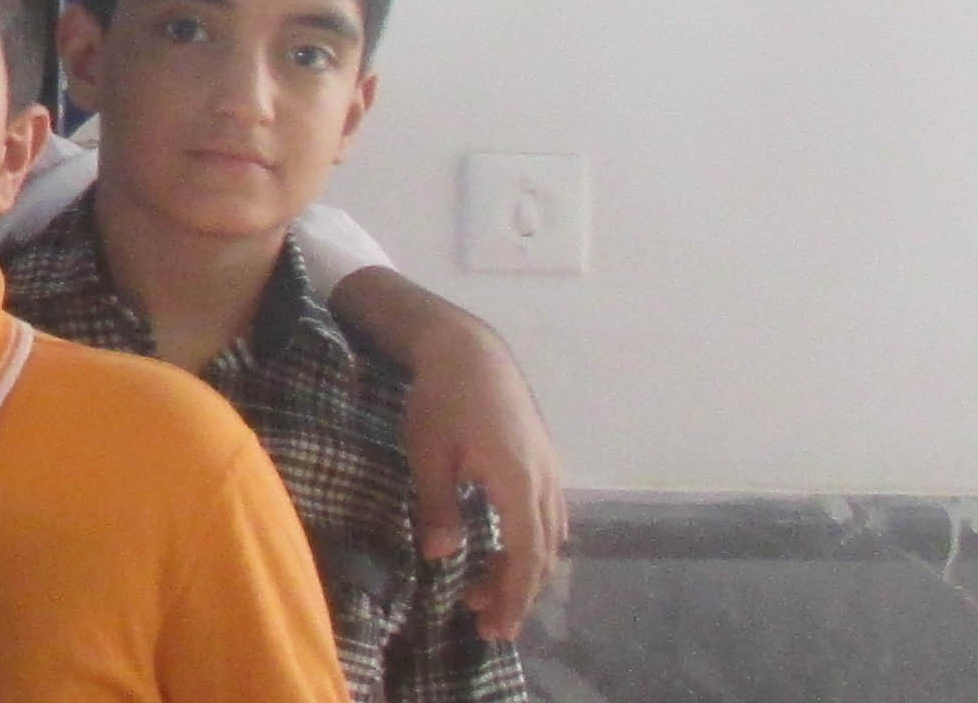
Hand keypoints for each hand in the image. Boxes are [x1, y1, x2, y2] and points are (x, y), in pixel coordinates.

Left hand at [400, 310, 567, 641]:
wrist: (469, 350)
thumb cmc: (442, 399)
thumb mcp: (428, 453)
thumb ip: (437, 505)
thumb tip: (441, 555)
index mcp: (518, 480)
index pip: (526, 554)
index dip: (513, 595)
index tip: (495, 627)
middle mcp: (545, 479)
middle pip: (543, 552)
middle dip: (518, 592)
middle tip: (488, 626)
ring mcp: (550, 469)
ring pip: (549, 535)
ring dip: (523, 568)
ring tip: (483, 593)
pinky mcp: (544, 460)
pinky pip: (549, 515)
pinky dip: (532, 543)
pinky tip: (508, 551)